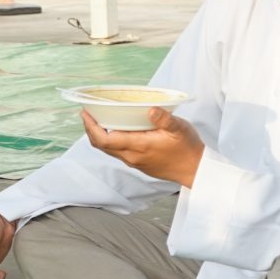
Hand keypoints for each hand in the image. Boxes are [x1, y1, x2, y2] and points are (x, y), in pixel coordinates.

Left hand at [83, 108, 204, 187]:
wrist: (194, 170)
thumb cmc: (187, 148)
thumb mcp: (179, 128)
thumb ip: (164, 118)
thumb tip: (150, 109)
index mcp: (138, 146)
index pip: (105, 140)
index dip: (91, 127)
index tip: (85, 113)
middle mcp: (132, 156)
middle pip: (102, 145)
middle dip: (91, 129)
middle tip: (88, 113)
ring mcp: (134, 161)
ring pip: (109, 150)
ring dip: (100, 135)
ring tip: (98, 120)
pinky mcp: (138, 163)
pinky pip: (117, 152)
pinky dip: (110, 141)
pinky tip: (117, 130)